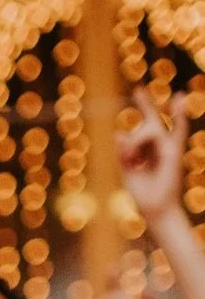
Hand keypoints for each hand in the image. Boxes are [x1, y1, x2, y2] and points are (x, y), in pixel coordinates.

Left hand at [117, 88, 189, 225]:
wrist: (156, 209)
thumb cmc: (142, 194)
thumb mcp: (127, 171)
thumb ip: (123, 152)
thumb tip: (118, 133)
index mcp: (145, 152)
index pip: (140, 131)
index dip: (138, 116)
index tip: (137, 92)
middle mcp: (157, 147)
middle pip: (149, 124)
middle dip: (145, 105)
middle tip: (137, 89)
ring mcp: (167, 148)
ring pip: (151, 130)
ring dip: (135, 142)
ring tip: (131, 159)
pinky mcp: (174, 152)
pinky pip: (178, 130)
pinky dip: (179, 116)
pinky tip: (180, 98)